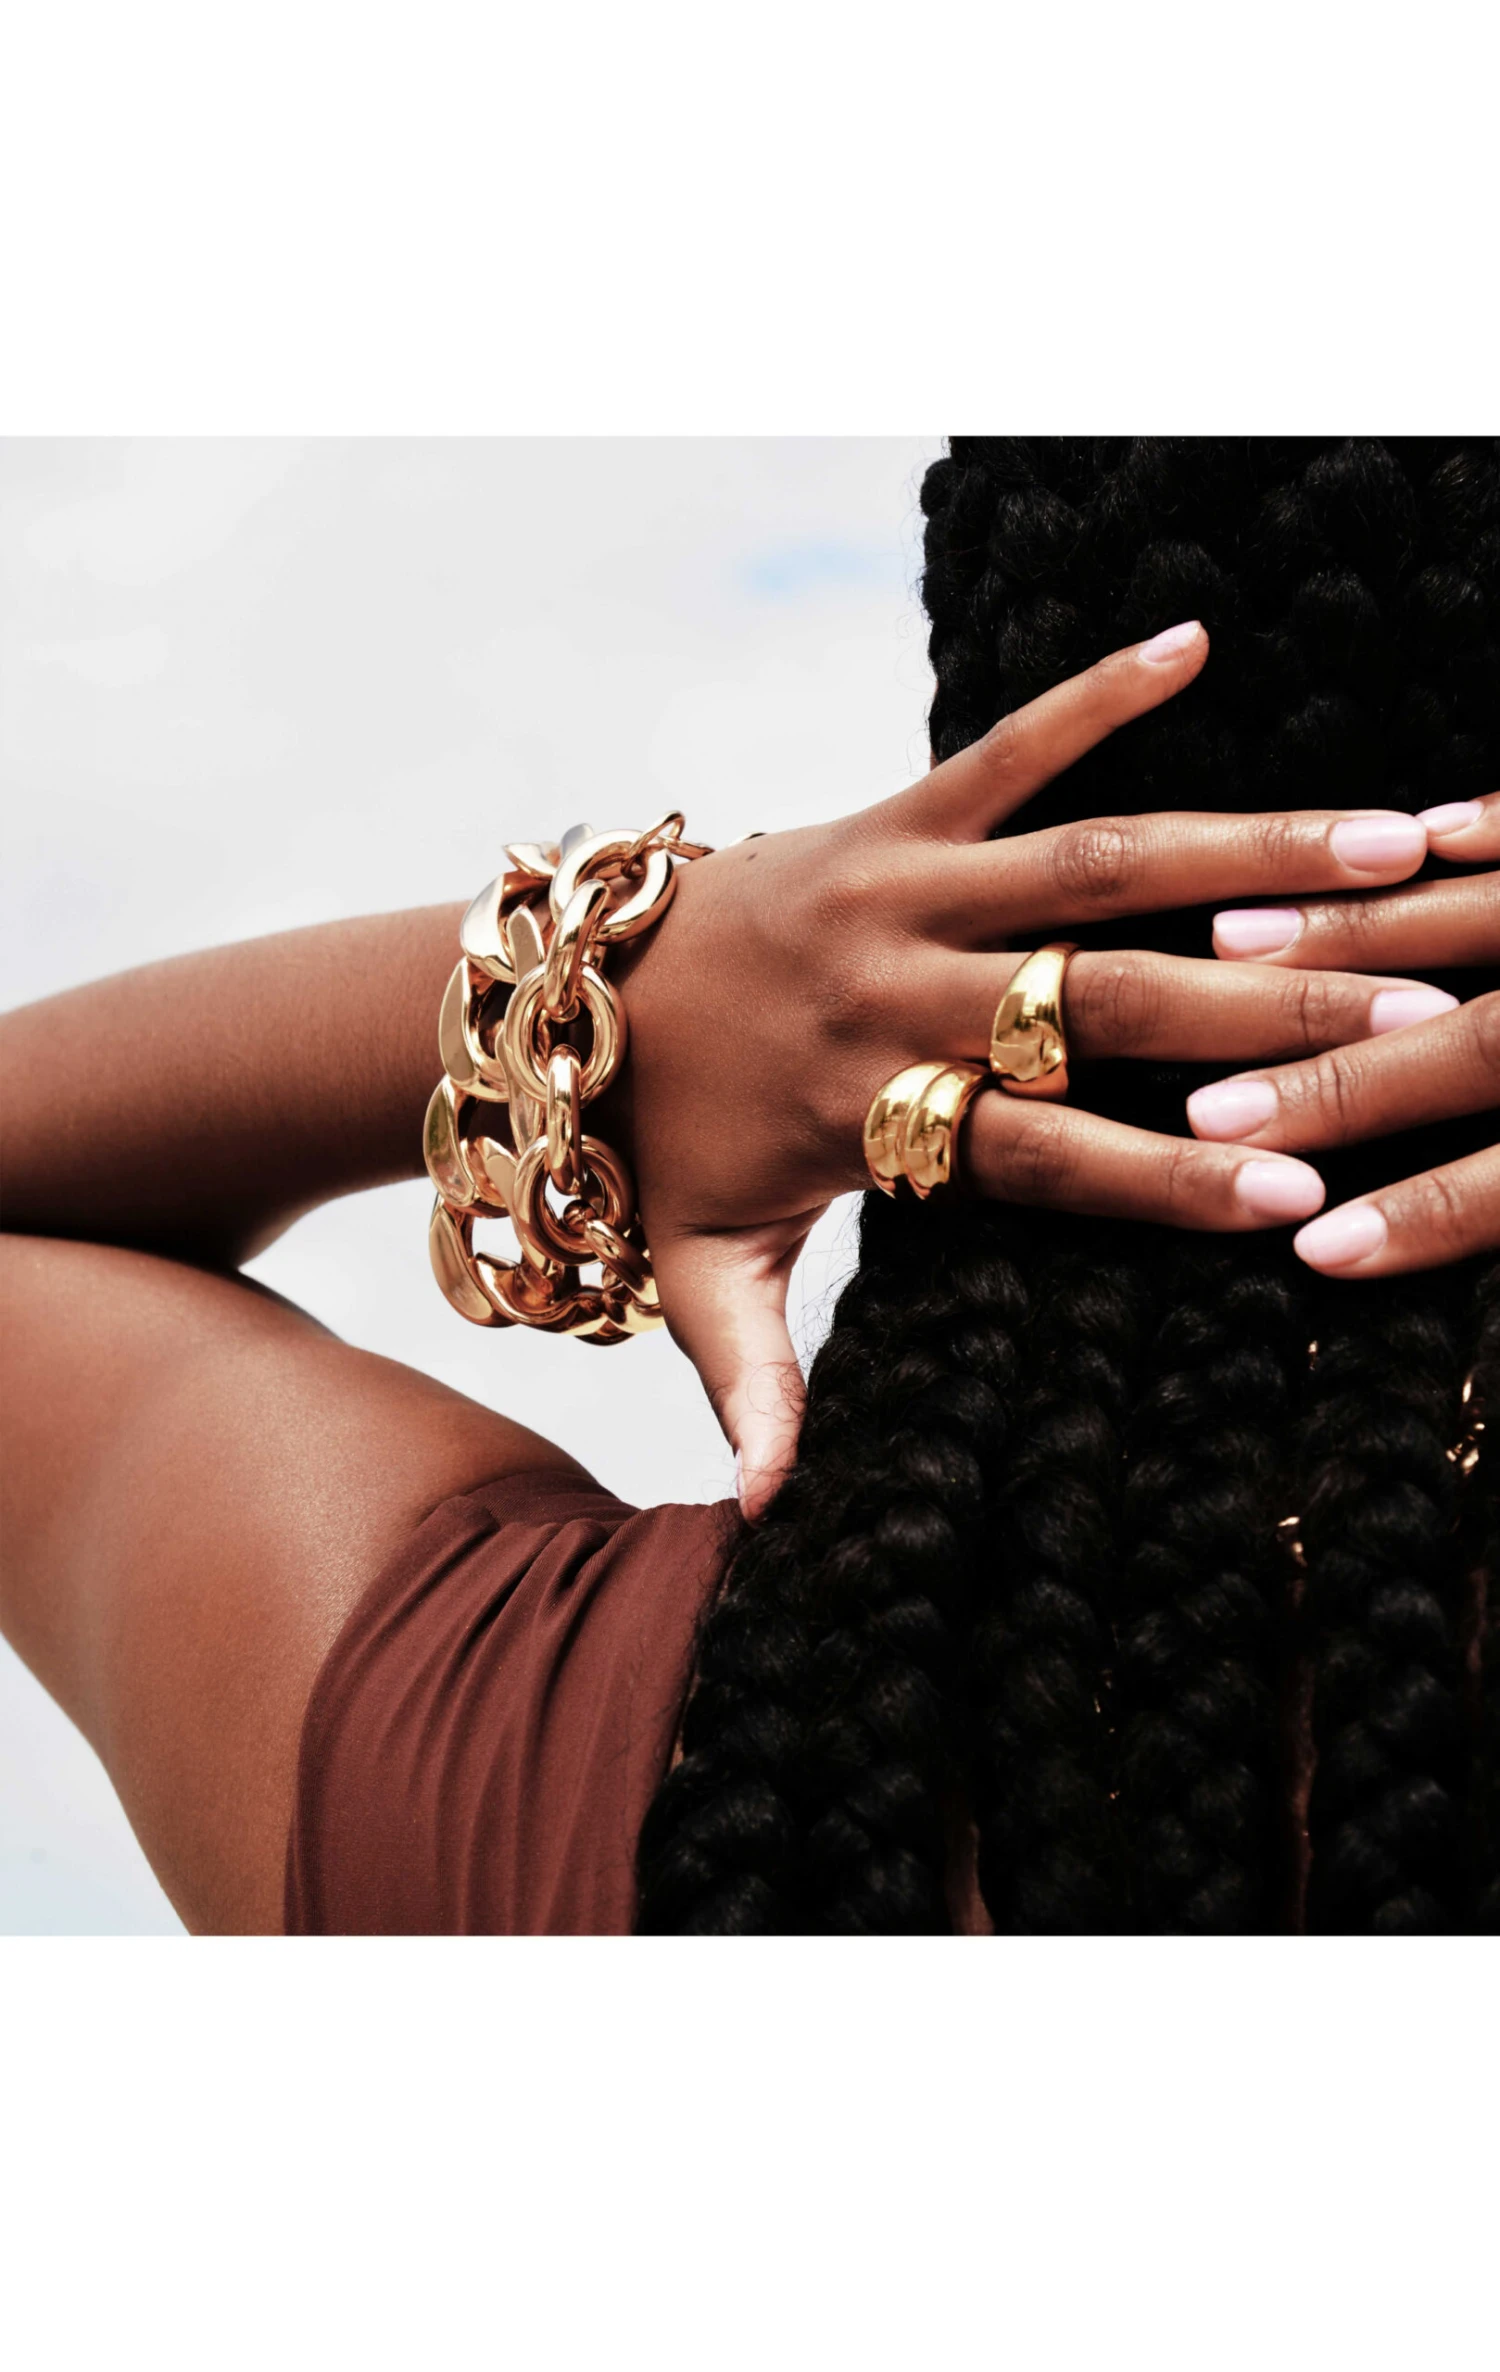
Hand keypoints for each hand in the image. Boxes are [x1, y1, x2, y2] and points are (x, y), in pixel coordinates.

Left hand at [619, 623, 1451, 1508]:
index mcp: (872, 1113)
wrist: (566, 1003)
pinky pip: (1002, 747)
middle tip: (1410, 1017)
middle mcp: (894, 989)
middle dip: (1262, 1014)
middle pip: (1099, 1001)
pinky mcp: (887, 812)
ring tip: (1384, 846)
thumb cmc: (660, 1148)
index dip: (1171, 1179)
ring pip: (1090, 865)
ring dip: (1243, 852)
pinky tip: (1196, 641)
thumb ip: (748, 1385)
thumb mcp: (697, 1275)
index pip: (1045, 1155)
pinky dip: (1094, 693)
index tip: (1300, 1195)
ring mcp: (895, 886)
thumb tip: (764, 1523)